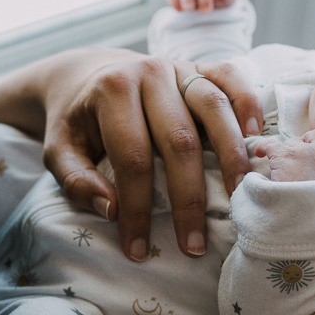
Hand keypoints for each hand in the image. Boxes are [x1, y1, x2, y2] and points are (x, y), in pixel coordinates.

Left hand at [36, 47, 262, 259]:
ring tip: (240, 196)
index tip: (137, 249)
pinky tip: (256, 136)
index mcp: (111, 91)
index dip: (137, 207)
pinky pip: (230, 77)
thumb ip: (75, 181)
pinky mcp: (199, 66)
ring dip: (231, 155)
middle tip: (194, 244)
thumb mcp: (58, 151)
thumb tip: (112, 210)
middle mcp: (149, 72)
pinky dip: (248, 103)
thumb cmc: (76, 121)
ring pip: (213, 107)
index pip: (132, 157)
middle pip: (179, 139)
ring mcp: (178, 66)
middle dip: (188, 197)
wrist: (86, 75)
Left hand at [253, 129, 314, 181]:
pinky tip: (260, 153)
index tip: (311, 159)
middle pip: (307, 141)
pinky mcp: (282, 154)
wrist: (306, 217)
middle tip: (293, 168)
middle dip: (300, 151)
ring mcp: (300, 151)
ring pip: (289, 143)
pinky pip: (270, 144)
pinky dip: (263, 148)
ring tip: (280, 169)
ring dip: (285, 154)